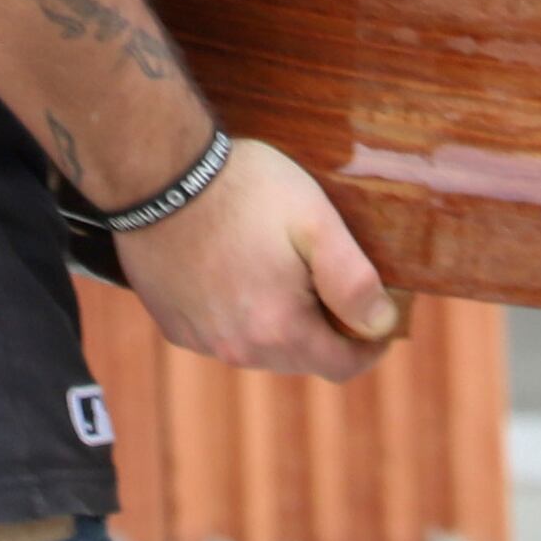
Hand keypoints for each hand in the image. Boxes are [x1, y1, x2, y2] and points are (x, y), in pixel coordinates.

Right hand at [112, 136, 399, 380]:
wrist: (159, 173)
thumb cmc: (243, 190)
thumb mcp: (315, 220)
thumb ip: (354, 280)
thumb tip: (381, 324)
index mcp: (279, 329)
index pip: (342, 367)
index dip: (370, 346)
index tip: (380, 318)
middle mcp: (238, 348)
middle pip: (300, 358)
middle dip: (324, 329)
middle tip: (330, 281)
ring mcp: (202, 339)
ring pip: (260, 348)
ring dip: (279, 323)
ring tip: (281, 271)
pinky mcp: (174, 324)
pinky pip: (222, 334)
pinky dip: (238, 314)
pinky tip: (236, 270)